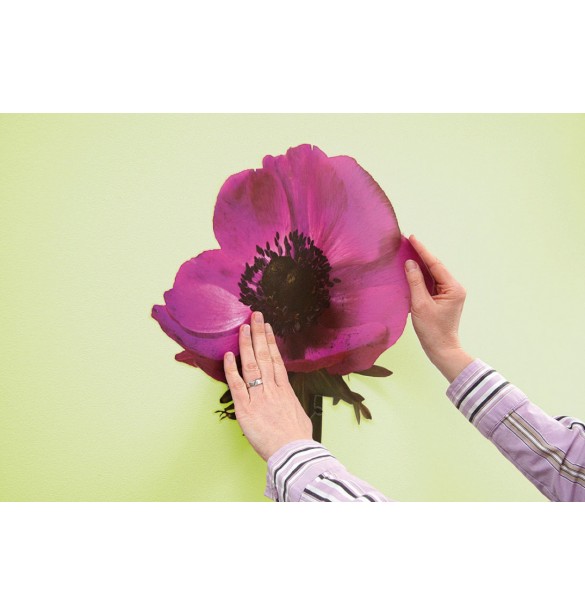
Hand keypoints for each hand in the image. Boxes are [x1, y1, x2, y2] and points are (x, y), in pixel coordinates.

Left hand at [223, 311, 312, 460]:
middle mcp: (272, 389)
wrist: (294, 454)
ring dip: (246, 344)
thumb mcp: (299, 416)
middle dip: (259, 334)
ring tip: (243, 327)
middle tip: (255, 316)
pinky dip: (232, 369)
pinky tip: (229, 355)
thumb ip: (290, 404)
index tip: (267, 327)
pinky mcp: (246, 409)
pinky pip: (237, 385)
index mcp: (285, 390)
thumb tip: (287, 400)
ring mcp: (259, 397)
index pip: (276, 360)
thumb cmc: (298, 440)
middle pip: (264, 356)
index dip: (270, 342)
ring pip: (252, 365)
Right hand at [405, 236, 473, 381]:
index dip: (422, 250)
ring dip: (420, 264)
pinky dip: (420, 276)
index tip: (412, 238)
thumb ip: (415, 282)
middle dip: (421, 254)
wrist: (441, 349)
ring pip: (432, 274)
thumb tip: (410, 263)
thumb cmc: (432, 330)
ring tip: (407, 251)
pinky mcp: (443, 299)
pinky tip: (410, 269)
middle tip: (407, 241)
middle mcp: (454, 288)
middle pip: (435, 267)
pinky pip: (430, 283)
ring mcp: (449, 293)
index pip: (435, 264)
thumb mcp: (420, 305)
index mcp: (453, 288)